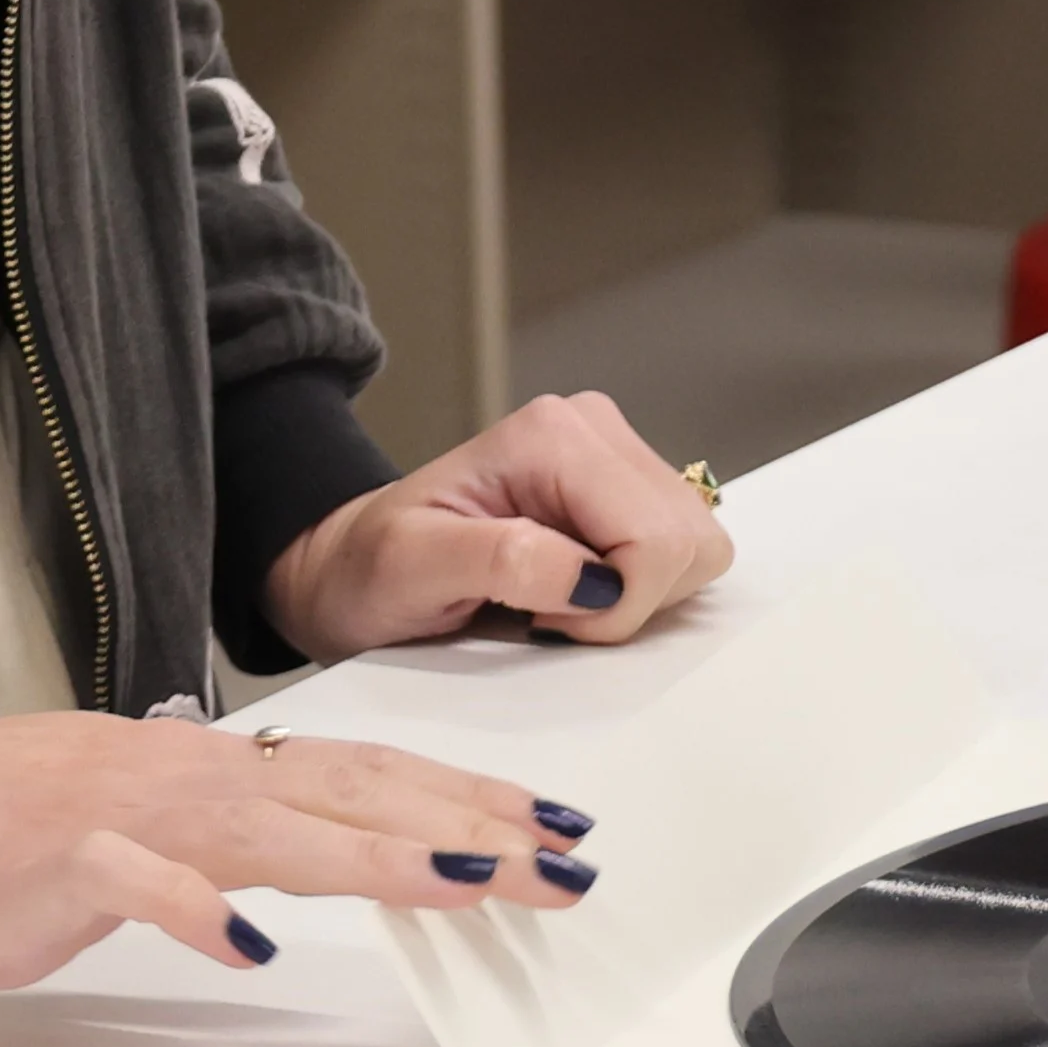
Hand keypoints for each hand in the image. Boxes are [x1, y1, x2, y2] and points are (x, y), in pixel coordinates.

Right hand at [0, 675, 584, 988]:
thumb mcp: (113, 836)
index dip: (465, 799)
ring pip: (271, 826)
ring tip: (476, 878)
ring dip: (381, 853)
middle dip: (472, 826)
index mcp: (198, 772)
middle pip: (352, 793)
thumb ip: (202, 851)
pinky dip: (194, 914)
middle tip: (571, 862)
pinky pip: (132, 885)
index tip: (556, 831)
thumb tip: (283, 879)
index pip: (361, 775)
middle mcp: (177, 777)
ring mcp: (114, 814)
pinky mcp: (44, 860)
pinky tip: (250, 951)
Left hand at [260, 389, 735, 661]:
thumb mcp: (410, 567)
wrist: (351, 565)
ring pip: (696, 546)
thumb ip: (502, 562)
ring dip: (639, 595)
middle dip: (632, 600)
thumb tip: (593, 577)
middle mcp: (595, 427)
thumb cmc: (372, 569)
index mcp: (554, 434)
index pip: (656, 539)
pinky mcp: (626, 487)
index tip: (542, 619)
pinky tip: (577, 587)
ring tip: (559, 597)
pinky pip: (680, 549)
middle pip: (688, 540)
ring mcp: (616, 455)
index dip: (616, 605)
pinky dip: (640, 587)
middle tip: (550, 610)